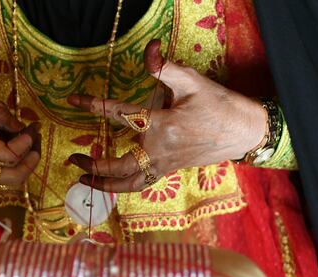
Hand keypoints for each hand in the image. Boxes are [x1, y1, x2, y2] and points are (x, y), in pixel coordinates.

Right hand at [0, 95, 40, 189]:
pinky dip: (10, 167)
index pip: (6, 155)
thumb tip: (18, 123)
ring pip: (8, 181)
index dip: (24, 144)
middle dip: (30, 162)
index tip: (30, 130)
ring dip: (23, 165)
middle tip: (37, 146)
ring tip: (27, 146)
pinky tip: (10, 150)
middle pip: (12, 177)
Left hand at [67, 39, 266, 191]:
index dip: (95, 106)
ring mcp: (165, 164)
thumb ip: (165, 68)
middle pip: (118, 166)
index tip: (74, 101)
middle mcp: (160, 150)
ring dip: (105, 184)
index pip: (120, 115)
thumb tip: (149, 49)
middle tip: (73, 159)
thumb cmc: (219, 106)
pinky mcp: (170, 170)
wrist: (243, 132)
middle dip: (93, 165)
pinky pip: (141, 183)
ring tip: (85, 179)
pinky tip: (112, 181)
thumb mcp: (192, 82)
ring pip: (129, 183)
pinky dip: (123, 186)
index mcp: (162, 126)